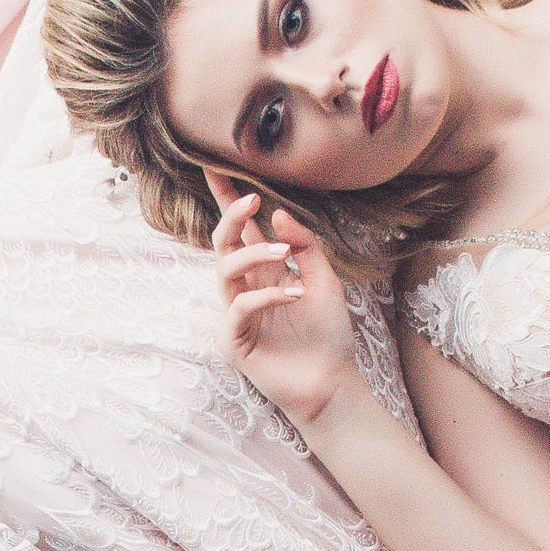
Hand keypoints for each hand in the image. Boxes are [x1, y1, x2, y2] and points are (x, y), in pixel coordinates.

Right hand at [205, 171, 361, 428]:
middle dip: (232, 217)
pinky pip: (239, 307)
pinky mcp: (235, 340)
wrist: (333, 382)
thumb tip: (278, 214)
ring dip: (253, 253)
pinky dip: (266, 295)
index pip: (240, 231)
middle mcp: (246, 289)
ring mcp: (237, 314)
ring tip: (284, 253)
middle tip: (253, 200)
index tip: (216, 168)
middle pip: (223, 244)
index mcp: (264, 273)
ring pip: (226, 271)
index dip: (227, 201)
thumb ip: (305, 246)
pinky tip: (294, 294)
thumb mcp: (325, 280)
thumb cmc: (328, 335)